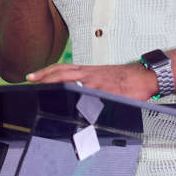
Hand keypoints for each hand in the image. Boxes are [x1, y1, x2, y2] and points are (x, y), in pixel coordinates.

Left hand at [25, 61, 157, 100]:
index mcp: (88, 71)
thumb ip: (90, 85)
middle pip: (62, 72)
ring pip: (72, 81)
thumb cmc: (126, 78)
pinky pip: (91, 96)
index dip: (45, 72)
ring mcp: (97, 82)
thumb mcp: (104, 78)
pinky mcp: (107, 91)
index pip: (62, 68)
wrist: (145, 75)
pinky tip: (73, 107)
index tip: (32, 76)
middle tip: (30, 81)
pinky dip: (81, 101)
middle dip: (44, 76)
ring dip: (56, 84)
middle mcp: (90, 74)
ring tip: (43, 89)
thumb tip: (79, 96)